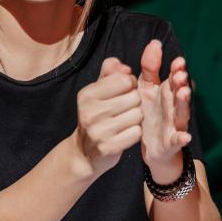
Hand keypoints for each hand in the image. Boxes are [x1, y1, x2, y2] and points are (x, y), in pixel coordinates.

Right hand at [74, 57, 142, 177]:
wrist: (84, 152)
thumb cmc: (96, 116)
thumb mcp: (97, 90)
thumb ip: (111, 71)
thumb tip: (126, 68)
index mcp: (87, 94)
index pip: (124, 80)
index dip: (130, 84)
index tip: (124, 92)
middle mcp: (90, 112)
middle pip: (134, 97)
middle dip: (135, 102)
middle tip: (124, 110)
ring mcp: (98, 131)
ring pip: (138, 114)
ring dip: (136, 118)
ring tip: (124, 122)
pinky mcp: (108, 148)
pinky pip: (136, 132)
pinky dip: (134, 133)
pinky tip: (124, 134)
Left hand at [138, 40, 191, 179]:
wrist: (149, 145)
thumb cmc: (149, 111)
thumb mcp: (146, 87)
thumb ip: (149, 67)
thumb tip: (155, 42)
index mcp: (167, 91)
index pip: (174, 77)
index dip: (177, 69)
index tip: (178, 61)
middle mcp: (173, 105)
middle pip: (180, 93)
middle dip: (181, 84)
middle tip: (180, 75)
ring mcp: (174, 123)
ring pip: (182, 113)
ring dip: (184, 103)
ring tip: (184, 93)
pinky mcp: (171, 142)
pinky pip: (177, 140)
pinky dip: (182, 138)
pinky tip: (185, 136)